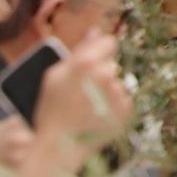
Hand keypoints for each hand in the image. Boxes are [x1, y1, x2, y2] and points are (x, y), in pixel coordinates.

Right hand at [34, 32, 131, 159]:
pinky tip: (96, 114)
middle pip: (110, 65)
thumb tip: (95, 31)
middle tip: (82, 91)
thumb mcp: (55, 75)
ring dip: (105, 91)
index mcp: (86, 63)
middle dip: (99, 73)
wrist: (58, 145)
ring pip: (115, 83)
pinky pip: (121, 100)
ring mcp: (117, 93)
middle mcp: (106, 75)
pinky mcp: (125, 109)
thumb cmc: (51, 108)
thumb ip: (77, 50)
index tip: (94, 59)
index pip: (109, 42)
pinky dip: (111, 105)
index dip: (101, 50)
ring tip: (87, 106)